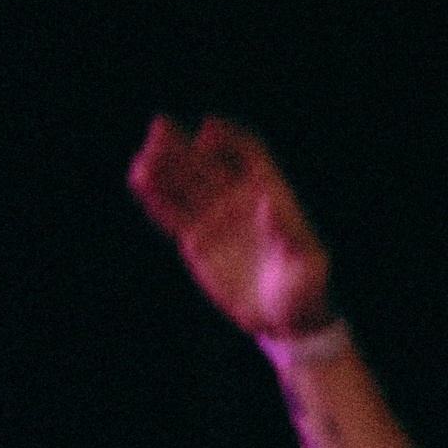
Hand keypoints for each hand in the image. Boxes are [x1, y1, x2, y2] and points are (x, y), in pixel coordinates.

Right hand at [128, 114, 334, 340]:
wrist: (284, 319)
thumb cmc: (305, 290)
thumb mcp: (308, 264)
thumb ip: (291, 232)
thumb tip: (270, 201)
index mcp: (270, 193)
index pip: (248, 153)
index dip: (228, 138)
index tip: (206, 132)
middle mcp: (240, 199)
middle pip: (208, 162)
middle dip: (184, 146)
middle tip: (159, 127)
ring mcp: (216, 218)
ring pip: (186, 185)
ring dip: (164, 168)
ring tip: (142, 158)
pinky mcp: (198, 241)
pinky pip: (174, 215)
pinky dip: (158, 199)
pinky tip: (140, 182)